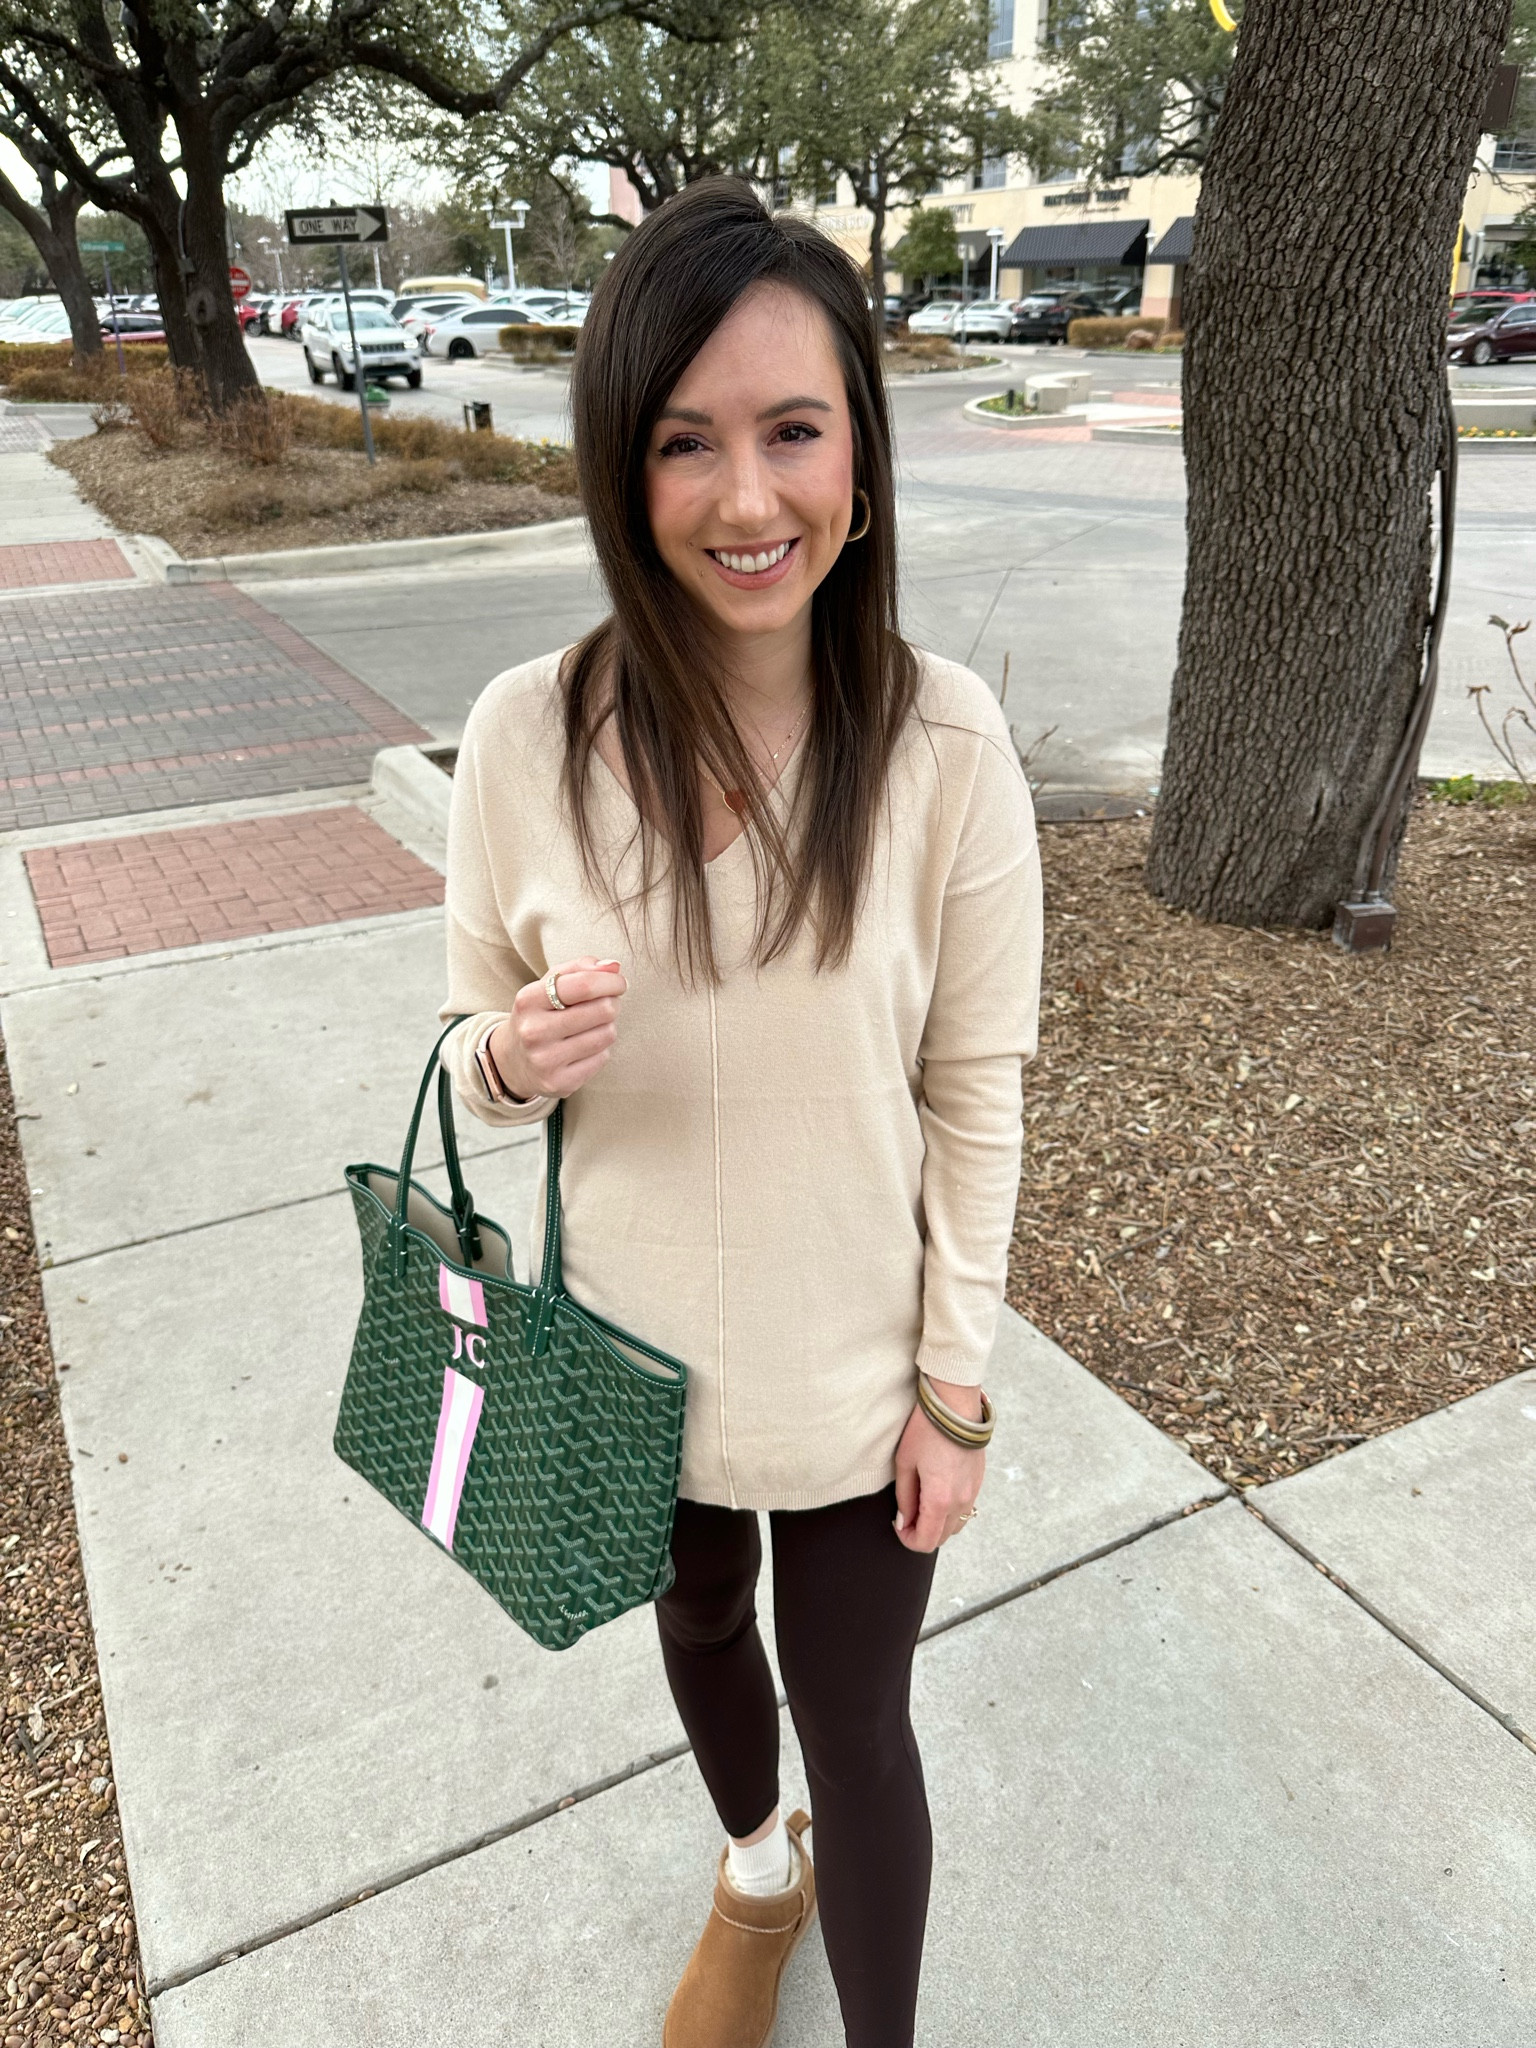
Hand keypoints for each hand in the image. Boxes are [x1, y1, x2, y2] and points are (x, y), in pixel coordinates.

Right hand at [490, 956, 626, 1100]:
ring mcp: (545, 1060)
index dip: (611, 981)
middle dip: (612, 1003)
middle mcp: (533, 1031)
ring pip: (607, 1034)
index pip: (583, 985)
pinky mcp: (559, 1082)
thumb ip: (580, 968)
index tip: (619, 982)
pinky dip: (600, 1050)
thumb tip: (613, 967)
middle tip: (606, 1004)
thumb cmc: (540, 1014)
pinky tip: (584, 1047)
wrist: (514, 1061)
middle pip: (602, 1010)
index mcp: (528, 1000)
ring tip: (592, 1026)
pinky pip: (602, 1058)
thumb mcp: (549, 985)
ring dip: (607, 1026)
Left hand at [893, 1378, 984, 1552]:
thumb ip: (905, 1497)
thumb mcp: (905, 1462)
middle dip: (921, 1533)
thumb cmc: (927, 1430)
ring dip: (937, 1523)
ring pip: (955, 1526)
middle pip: (941, 1538)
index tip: (898, 1524)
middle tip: (906, 1515)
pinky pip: (965, 1509)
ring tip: (921, 1503)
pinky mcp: (978, 1482)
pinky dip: (950, 1511)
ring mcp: (972, 1493)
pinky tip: (937, 1491)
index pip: (926, 1541)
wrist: (955, 1405)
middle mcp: (960, 1501)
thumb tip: (904, 1520)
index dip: (908, 1539)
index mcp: (940, 1499)